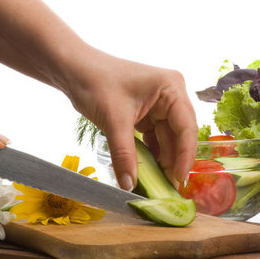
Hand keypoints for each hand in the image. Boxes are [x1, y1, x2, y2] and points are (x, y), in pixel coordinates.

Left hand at [58, 48, 197, 190]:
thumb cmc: (95, 82)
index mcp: (172, 88)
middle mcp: (171, 94)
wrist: (73, 69)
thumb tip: (129, 186)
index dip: (185, 156)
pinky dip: (150, 154)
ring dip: (162, 160)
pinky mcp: (148, 113)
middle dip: (174, 160)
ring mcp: (160, 104)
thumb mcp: (113, 121)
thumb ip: (124, 155)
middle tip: (170, 189)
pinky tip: (147, 172)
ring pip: (167, 139)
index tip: (179, 180)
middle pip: (180, 135)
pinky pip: (154, 138)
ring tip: (159, 184)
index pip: (186, 127)